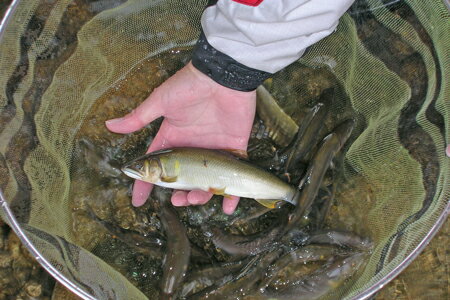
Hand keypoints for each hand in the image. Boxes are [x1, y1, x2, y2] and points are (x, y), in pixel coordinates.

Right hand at [106, 62, 255, 213]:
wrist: (223, 76)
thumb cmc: (190, 86)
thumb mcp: (161, 102)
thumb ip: (138, 118)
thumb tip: (109, 125)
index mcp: (174, 139)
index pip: (158, 167)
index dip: (147, 184)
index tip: (137, 201)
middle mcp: (192, 148)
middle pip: (183, 180)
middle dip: (178, 194)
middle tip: (177, 201)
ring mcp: (213, 150)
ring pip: (206, 182)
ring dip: (201, 196)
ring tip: (196, 199)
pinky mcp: (235, 150)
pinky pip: (234, 176)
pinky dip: (233, 194)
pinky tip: (228, 207)